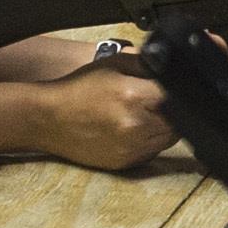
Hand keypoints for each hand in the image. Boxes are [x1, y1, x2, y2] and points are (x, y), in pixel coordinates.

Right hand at [34, 62, 173, 169]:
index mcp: (133, 96)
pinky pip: (154, 152)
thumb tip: (170, 65)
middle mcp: (135, 126)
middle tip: (155, 101)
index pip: (177, 94)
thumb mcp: (113, 63)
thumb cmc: (79, 89)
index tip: (170, 88)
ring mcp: (131, 148)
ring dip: (165, 126)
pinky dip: (151, 141)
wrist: (49, 118)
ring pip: (169, 139)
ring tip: (145, 114)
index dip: (178, 90)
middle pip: (178, 119)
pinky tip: (135, 129)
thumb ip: (146, 63)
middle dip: (173, 109)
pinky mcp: (126, 163)